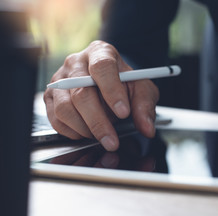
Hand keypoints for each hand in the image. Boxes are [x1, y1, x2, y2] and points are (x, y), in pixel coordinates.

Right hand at [44, 40, 158, 150]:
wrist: (109, 82)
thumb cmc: (124, 83)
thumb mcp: (141, 90)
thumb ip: (145, 106)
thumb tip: (147, 128)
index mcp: (101, 53)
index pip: (102, 68)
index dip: (112, 91)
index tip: (124, 112)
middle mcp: (76, 63)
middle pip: (81, 93)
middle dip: (98, 122)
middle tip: (112, 140)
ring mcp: (59, 80)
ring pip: (65, 108)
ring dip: (85, 129)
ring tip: (102, 135)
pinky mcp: (50, 97)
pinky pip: (56, 120)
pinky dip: (73, 132)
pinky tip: (88, 132)